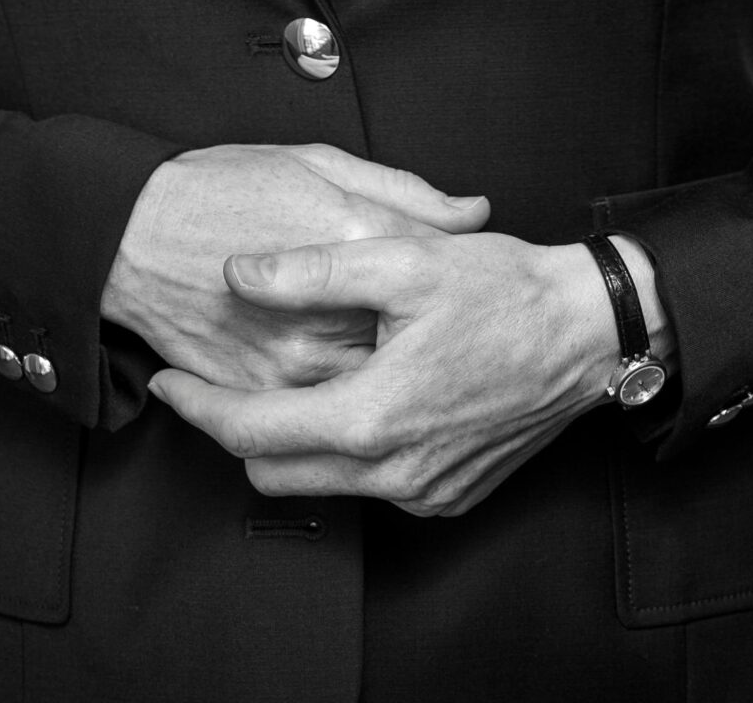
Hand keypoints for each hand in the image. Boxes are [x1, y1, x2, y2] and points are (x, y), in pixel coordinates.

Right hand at [100, 142, 489, 390]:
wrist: (128, 237)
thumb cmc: (219, 187)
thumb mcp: (317, 161)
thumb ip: (403, 191)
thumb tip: (472, 212)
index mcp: (348, 238)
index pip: (437, 264)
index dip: (464, 270)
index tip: (473, 272)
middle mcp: (326, 311)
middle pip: (412, 335)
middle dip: (436, 332)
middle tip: (447, 320)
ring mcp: (292, 362)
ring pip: (373, 382)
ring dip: (396, 369)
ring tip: (408, 349)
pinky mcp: (263, 393)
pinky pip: (325, 409)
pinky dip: (348, 392)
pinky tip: (355, 368)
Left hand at [149, 230, 646, 516]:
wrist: (588, 332)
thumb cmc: (502, 288)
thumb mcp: (400, 256)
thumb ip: (309, 266)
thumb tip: (236, 273)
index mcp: (370, 418)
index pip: (249, 432)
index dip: (196, 406)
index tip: (164, 379)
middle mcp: (393, 474)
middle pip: (272, 473)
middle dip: (232, 428)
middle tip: (213, 376)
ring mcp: (423, 494)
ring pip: (319, 484)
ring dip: (287, 440)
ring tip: (277, 377)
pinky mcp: (447, 496)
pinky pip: (368, 486)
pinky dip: (341, 450)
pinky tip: (347, 395)